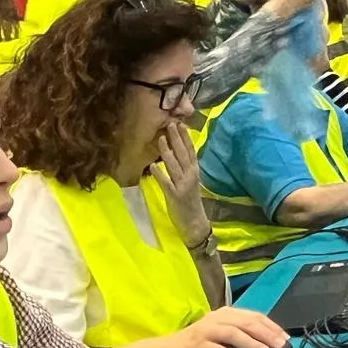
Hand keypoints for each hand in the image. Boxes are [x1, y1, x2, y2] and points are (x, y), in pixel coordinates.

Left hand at [153, 123, 208, 244]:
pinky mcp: (174, 196)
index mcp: (194, 172)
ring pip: (174, 165)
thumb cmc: (190, 202)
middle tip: (170, 124)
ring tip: (160, 138)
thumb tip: (176, 152)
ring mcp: (183, 186)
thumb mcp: (190, 182)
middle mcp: (190, 176)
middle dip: (176, 138)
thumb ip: (185, 168)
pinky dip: (159, 174)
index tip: (181, 124)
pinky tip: (153, 166)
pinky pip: (165, 183)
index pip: (191, 151)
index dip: (186, 137)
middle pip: (183, 154)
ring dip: (167, 151)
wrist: (195, 223)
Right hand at [160, 307, 289, 347]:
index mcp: (224, 313)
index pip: (252, 315)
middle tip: (281, 345)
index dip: (270, 326)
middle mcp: (216, 318)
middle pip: (246, 323)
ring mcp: (206, 331)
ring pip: (234, 334)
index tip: (285, 337)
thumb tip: (268, 345)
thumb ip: (240, 336)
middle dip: (266, 334)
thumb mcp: (221, 335)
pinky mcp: (198, 346)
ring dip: (253, 344)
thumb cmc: (198, 345)